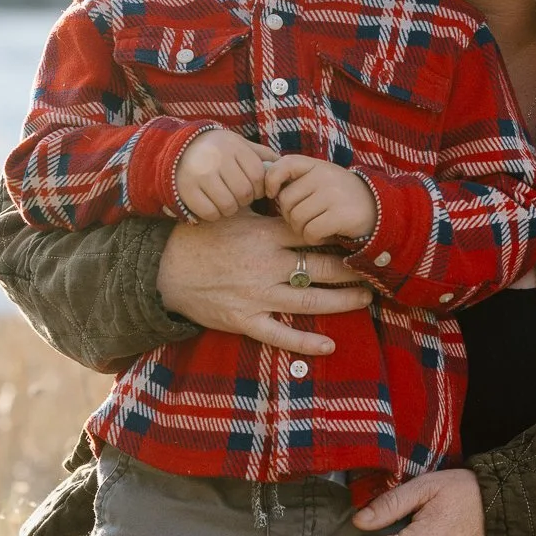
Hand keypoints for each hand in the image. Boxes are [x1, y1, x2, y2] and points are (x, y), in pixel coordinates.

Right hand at [156, 211, 371, 355]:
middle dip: (351, 269)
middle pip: (320, 266)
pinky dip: (305, 342)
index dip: (338, 234)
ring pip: (309, 299)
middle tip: (374, 268)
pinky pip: (280, 335)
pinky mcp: (245, 320)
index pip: (312, 233)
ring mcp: (257, 296)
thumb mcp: (232, 213)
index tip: (359, 236)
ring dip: (342, 301)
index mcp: (264, 235)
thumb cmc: (197, 236)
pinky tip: (330, 345)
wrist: (161, 269)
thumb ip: (264, 207)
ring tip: (366, 299)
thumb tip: (291, 190)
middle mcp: (266, 266)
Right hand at [173, 129, 274, 219]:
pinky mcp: (186, 190)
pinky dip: (214, 214)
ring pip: (228, 205)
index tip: (254, 190)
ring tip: (227, 201)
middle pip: (244, 192)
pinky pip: (209, 213)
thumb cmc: (217, 150)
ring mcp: (200, 175)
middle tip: (239, 197)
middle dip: (246, 199)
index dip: (260, 188)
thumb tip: (284, 165)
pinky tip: (213, 206)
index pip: (257, 176)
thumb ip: (261, 154)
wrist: (177, 149)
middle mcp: (216, 159)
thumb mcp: (238, 144)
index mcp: (233, 147)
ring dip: (231, 209)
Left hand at [264, 154, 377, 244]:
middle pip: (285, 200)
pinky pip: (311, 231)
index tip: (273, 195)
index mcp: (317, 165)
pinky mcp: (341, 215)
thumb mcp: (321, 180)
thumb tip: (264, 186)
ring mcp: (334, 194)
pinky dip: (314, 238)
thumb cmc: (342, 198)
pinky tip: (324, 235)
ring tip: (316, 227)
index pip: (283, 165)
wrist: (380, 210)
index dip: (271, 180)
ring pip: (296, 218)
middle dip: (289, 215)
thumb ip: (297, 179)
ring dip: (302, 229)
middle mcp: (325, 176)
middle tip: (305, 219)